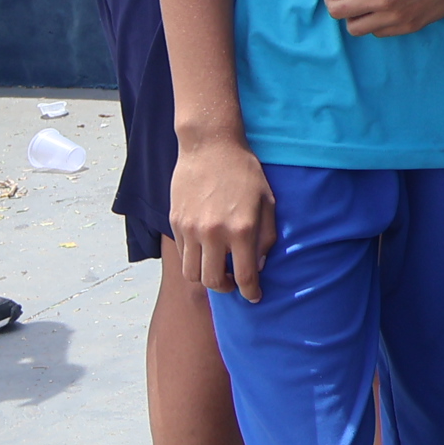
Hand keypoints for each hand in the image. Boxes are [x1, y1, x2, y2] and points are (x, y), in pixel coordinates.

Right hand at [171, 139, 277, 300]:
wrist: (210, 147)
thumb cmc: (245, 173)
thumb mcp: (268, 202)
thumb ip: (266, 236)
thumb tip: (259, 265)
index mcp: (241, 229)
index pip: (245, 275)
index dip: (251, 292)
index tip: (255, 297)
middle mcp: (214, 233)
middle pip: (213, 281)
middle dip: (226, 288)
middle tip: (235, 283)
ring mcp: (191, 229)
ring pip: (192, 273)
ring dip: (206, 278)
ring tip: (219, 270)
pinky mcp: (176, 223)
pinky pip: (182, 255)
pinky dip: (194, 260)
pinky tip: (206, 252)